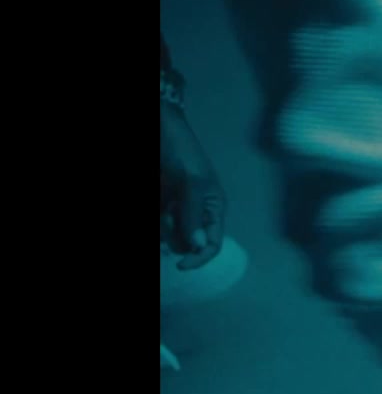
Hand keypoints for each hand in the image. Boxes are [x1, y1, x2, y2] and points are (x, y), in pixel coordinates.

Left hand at [161, 103, 226, 269]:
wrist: (159, 128)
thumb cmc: (180, 150)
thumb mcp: (190, 181)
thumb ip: (193, 214)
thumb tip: (197, 246)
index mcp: (212, 207)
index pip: (211, 244)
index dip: (199, 258)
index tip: (180, 265)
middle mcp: (195, 212)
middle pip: (185, 243)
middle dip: (172, 239)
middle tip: (164, 216)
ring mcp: (175, 208)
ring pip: (167, 236)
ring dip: (161, 230)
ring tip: (161, 204)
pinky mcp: (160, 203)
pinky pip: (158, 224)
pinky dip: (157, 222)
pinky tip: (159, 203)